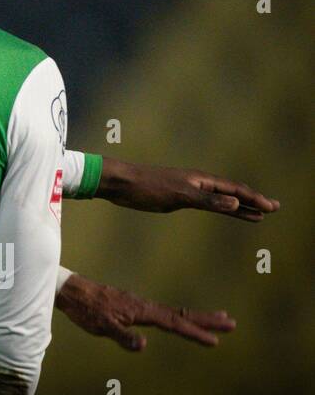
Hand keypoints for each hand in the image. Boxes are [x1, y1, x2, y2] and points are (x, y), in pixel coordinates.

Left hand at [56, 272, 234, 350]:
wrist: (72, 291)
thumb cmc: (86, 309)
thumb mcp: (102, 326)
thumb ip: (122, 336)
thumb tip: (143, 345)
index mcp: (141, 311)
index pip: (173, 323)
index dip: (194, 333)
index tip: (215, 340)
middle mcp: (144, 306)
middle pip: (180, 314)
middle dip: (206, 320)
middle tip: (231, 323)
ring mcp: (140, 305)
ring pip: (173, 311)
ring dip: (196, 316)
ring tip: (217, 318)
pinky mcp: (133, 306)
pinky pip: (162, 312)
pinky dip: (177, 315)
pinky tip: (179, 319)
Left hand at [98, 159, 278, 221]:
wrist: (122, 183)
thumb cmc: (148, 187)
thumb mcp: (179, 196)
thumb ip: (207, 201)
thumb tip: (236, 203)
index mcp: (202, 180)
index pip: (235, 190)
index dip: (254, 199)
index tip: (271, 208)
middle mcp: (199, 183)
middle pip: (232, 193)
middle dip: (253, 201)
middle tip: (273, 208)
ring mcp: (190, 190)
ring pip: (222, 199)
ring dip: (240, 207)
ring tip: (257, 214)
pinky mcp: (179, 198)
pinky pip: (208, 204)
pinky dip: (221, 209)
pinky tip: (226, 212)